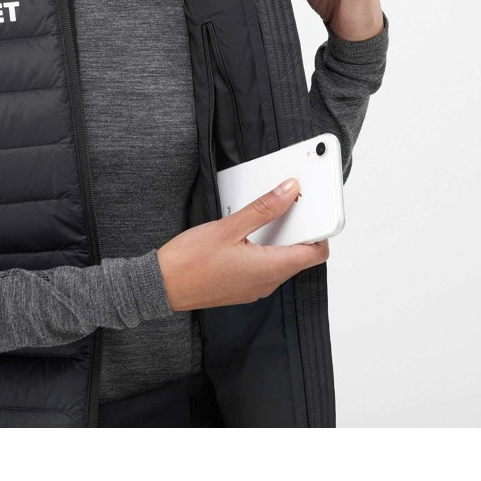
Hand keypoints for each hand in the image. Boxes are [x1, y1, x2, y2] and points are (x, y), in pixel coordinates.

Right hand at [157, 178, 328, 311]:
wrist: (160, 288)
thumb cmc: (189, 262)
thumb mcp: (228, 227)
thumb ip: (264, 209)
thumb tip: (289, 191)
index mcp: (270, 269)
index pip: (315, 253)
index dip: (320, 230)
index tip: (314, 209)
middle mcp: (267, 283)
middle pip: (300, 256)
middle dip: (299, 230)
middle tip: (286, 203)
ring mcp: (255, 288)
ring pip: (281, 261)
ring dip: (279, 238)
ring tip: (264, 215)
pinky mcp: (242, 287)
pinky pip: (265, 267)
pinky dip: (264, 249)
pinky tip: (247, 233)